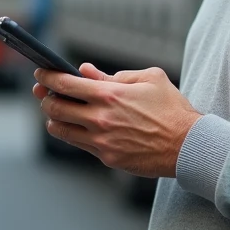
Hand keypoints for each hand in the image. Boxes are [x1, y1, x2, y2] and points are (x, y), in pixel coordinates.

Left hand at [32, 64, 201, 178]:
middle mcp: (100, 118)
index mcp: (109, 95)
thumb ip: (113, 75)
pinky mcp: (108, 157)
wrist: (188, 145)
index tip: (40, 75)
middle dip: (45, 98)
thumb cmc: (172, 109)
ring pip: (62, 129)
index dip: (47, 78)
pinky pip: (80, 144)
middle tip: (44, 93)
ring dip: (54, 118)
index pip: (64, 84)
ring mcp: (102, 141)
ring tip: (56, 111)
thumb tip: (86, 72)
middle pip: (55, 108)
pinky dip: (72, 133)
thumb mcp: (149, 79)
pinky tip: (75, 127)